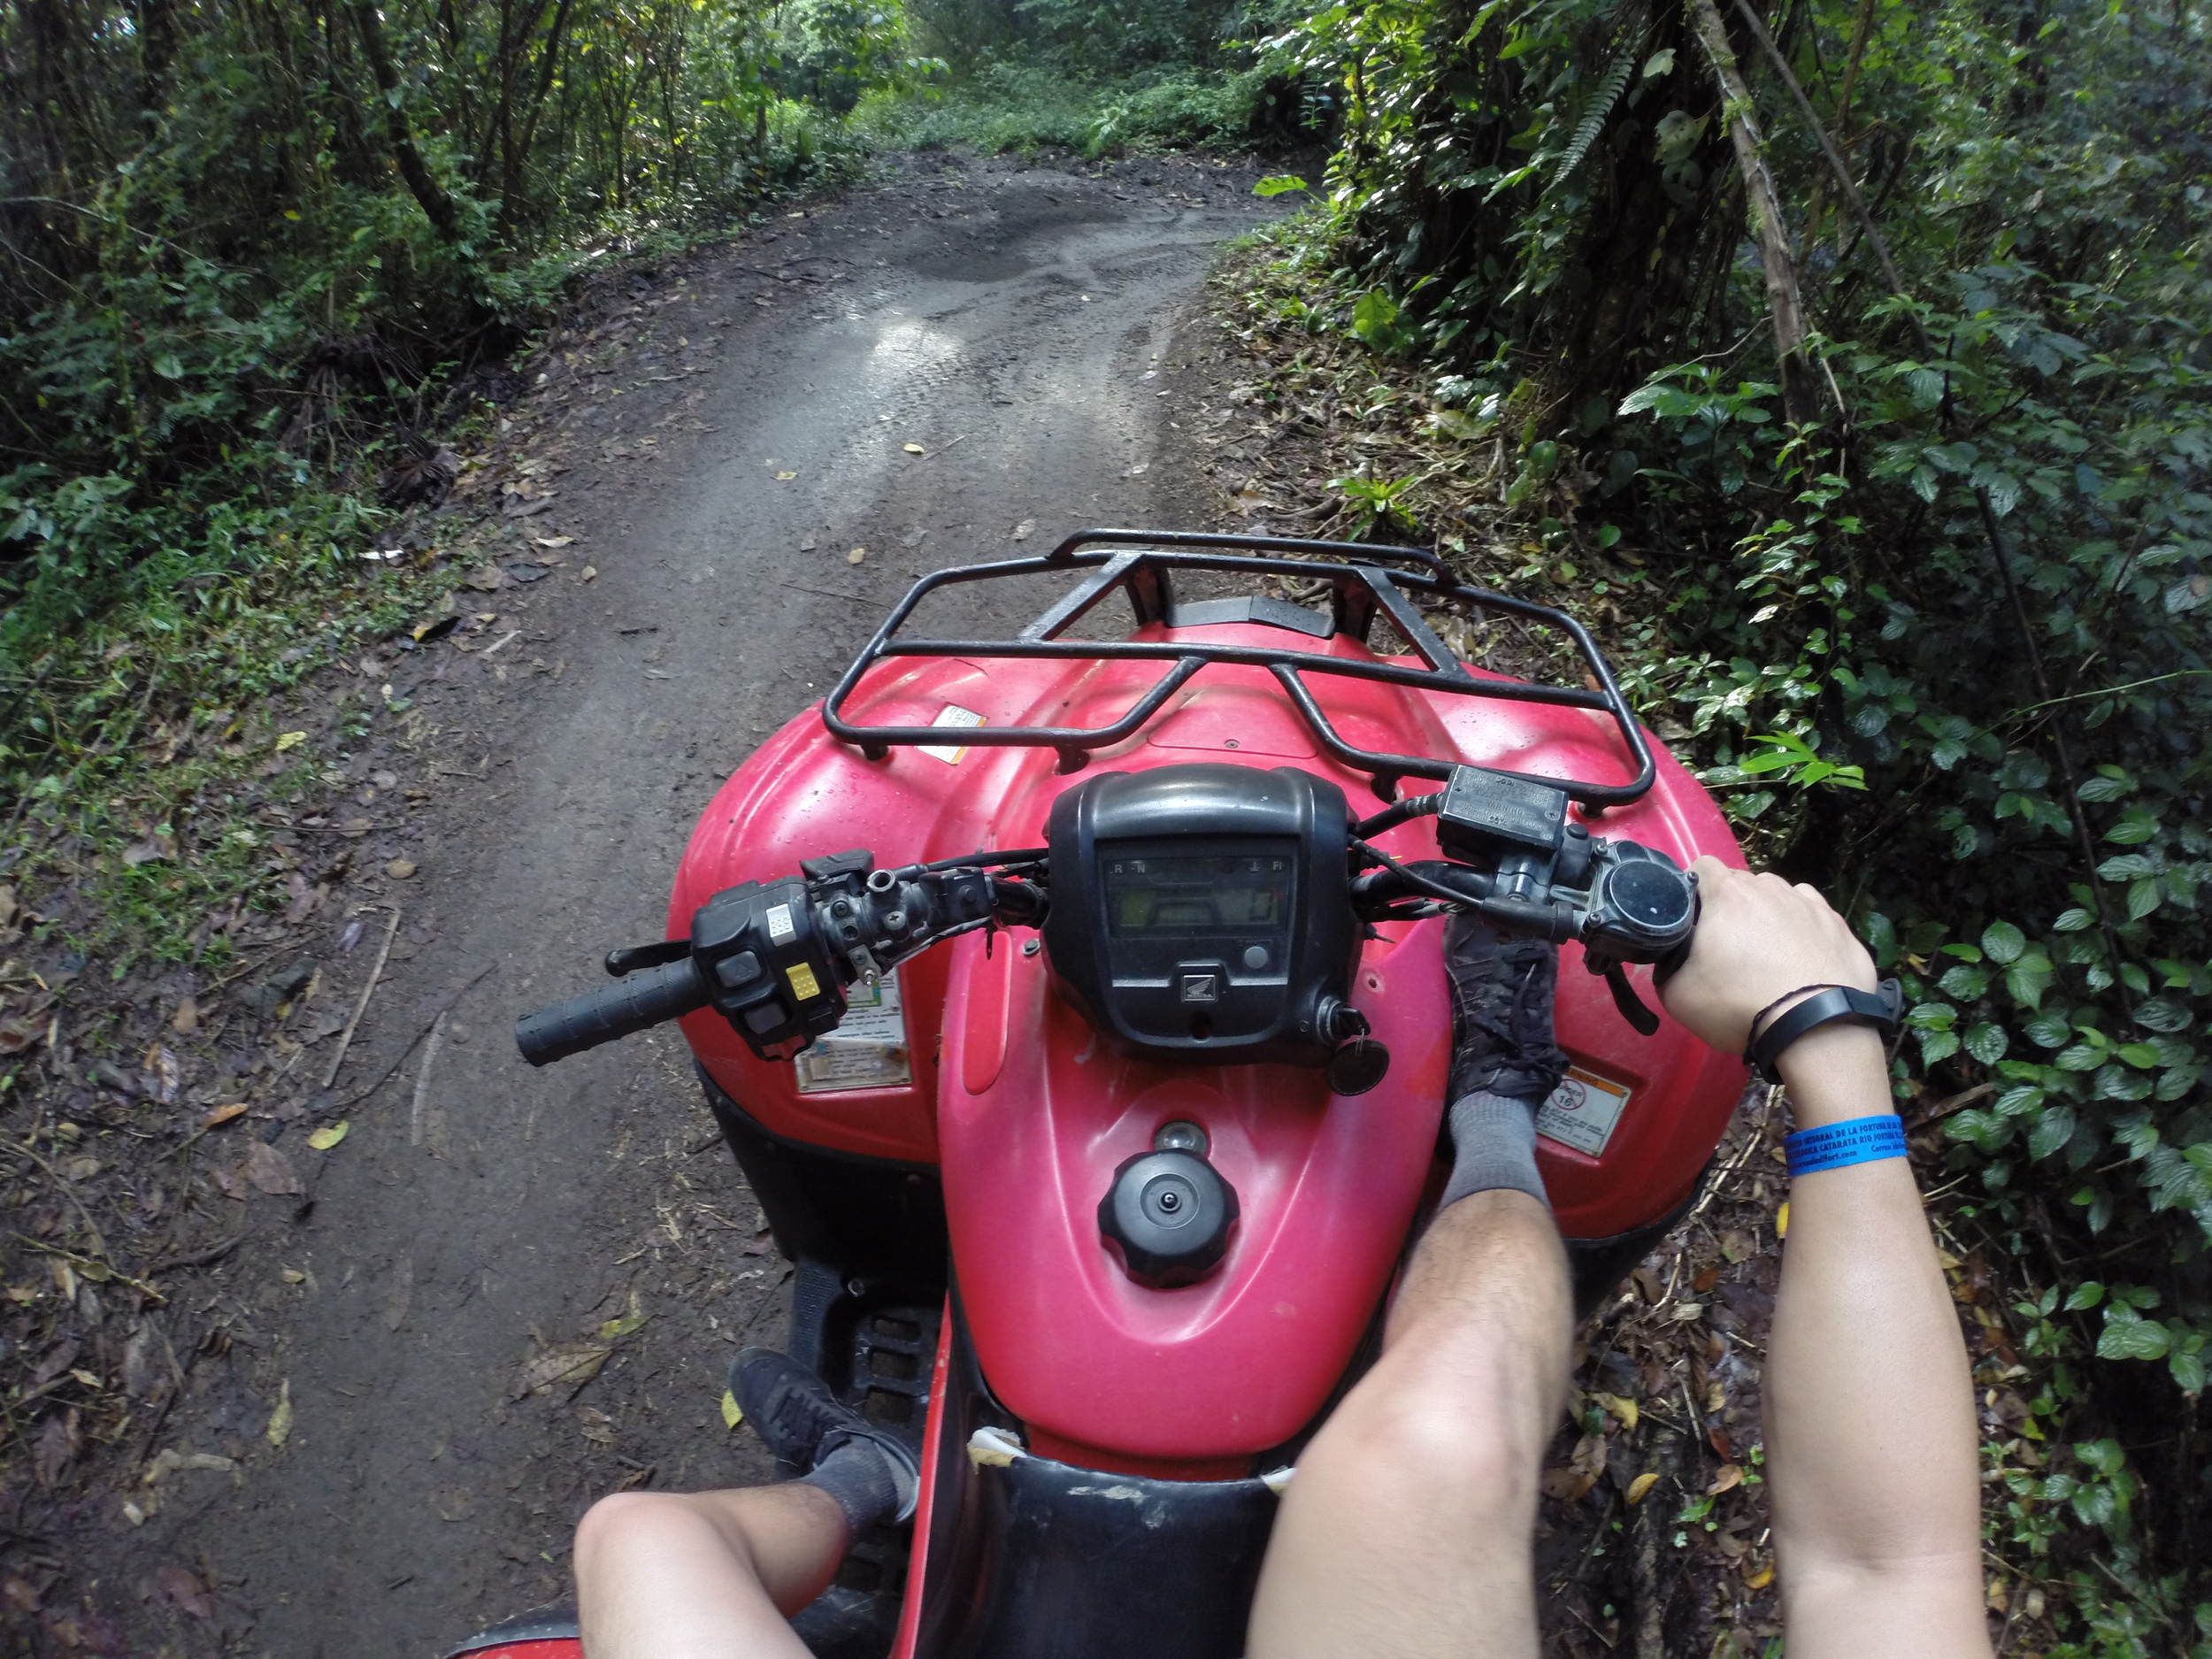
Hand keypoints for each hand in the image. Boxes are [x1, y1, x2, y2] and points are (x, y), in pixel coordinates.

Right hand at [1660, 860, 1878, 1056]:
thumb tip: (1672, 961)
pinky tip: (1803, 958)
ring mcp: (1811, 905)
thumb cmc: (1739, 1005)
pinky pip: (1814, 915)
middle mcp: (1771, 889)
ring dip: (1770, 914)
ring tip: (1770, 953)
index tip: (1692, 918)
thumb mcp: (1677, 995)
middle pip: (1743, 883)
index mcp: (1728, 895)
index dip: (1692, 889)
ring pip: (1781, 896)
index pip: (1702, 866)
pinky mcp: (1840, 927)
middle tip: (1728, 947)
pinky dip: (1805, 929)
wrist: (1814, 1029)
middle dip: (1732, 906)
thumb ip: (1666, 966)